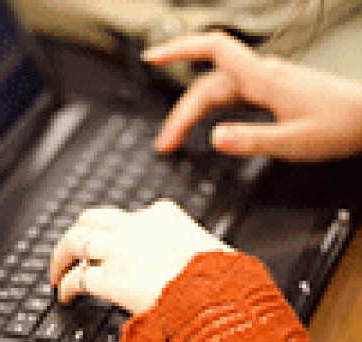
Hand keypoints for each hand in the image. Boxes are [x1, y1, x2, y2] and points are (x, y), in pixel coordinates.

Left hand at [49, 199, 235, 313]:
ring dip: (61, 256)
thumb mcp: (210, 250)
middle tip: (70, 251)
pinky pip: (77, 278)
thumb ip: (190, 246)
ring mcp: (121, 249)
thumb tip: (189, 256)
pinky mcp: (110, 278)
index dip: (113, 232)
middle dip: (78, 234)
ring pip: (76, 241)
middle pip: (91, 219)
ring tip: (57, 272)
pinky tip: (65, 296)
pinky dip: (66, 286)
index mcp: (163, 215)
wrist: (222, 301)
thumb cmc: (224, 281)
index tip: (109, 244)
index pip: (127, 216)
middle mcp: (137, 226)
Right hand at [142, 32, 361, 161]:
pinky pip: (232, 94)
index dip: (180, 49)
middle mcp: (262, 75)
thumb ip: (253, 140)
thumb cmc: (339, 126)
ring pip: (218, 90)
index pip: (214, 50)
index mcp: (264, 80)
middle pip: (208, 84)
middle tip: (165, 142)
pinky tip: (206, 119)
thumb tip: (214, 138)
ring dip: (193, 111)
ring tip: (176, 135)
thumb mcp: (294, 142)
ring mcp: (266, 82)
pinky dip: (211, 106)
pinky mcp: (271, 91)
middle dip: (181, 111)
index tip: (153, 57)